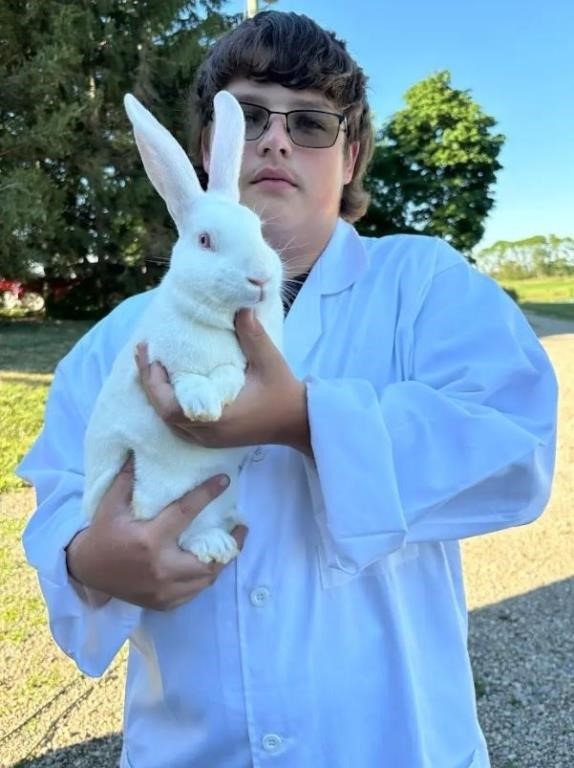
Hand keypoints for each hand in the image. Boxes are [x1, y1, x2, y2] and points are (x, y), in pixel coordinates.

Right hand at [66, 458, 246, 610]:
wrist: (85, 572)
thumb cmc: (101, 535)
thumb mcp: (110, 506)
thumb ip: (127, 480)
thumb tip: (138, 451)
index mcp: (150, 540)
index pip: (186, 513)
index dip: (207, 494)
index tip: (224, 481)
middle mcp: (161, 568)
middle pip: (209, 559)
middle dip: (231, 543)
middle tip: (241, 527)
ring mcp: (164, 591)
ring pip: (206, 579)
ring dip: (221, 562)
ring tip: (232, 545)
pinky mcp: (163, 603)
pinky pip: (194, 593)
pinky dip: (205, 578)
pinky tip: (211, 564)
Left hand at [135, 309, 311, 454]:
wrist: (297, 421)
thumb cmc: (283, 392)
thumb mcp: (269, 361)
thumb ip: (253, 335)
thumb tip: (241, 306)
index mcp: (217, 415)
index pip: (170, 406)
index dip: (152, 382)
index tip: (148, 355)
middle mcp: (208, 432)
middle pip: (163, 414)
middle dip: (150, 384)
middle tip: (145, 356)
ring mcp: (209, 439)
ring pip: (169, 421)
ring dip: (158, 396)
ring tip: (153, 368)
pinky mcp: (213, 439)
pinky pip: (180, 425)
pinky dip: (170, 405)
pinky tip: (171, 386)